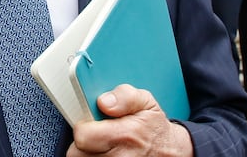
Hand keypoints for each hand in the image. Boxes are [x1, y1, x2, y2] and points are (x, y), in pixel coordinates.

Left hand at [69, 84, 191, 156]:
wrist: (168, 151)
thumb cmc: (152, 127)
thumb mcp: (145, 102)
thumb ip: (124, 96)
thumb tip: (104, 102)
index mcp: (124, 135)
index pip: (83, 136)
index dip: (82, 127)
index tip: (89, 122)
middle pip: (78, 153)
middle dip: (83, 141)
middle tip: (95, 134)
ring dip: (87, 152)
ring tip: (101, 143)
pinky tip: (104, 151)